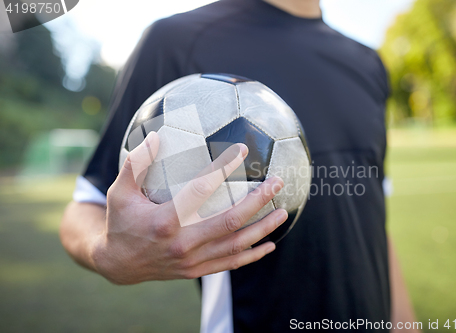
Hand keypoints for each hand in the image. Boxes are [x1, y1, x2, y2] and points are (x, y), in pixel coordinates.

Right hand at [91, 132, 286, 284]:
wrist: (118, 264)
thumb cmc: (121, 223)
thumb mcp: (121, 193)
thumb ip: (136, 164)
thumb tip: (154, 136)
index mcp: (166, 220)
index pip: (201, 189)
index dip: (223, 168)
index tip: (241, 151)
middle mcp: (183, 243)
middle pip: (230, 221)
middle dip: (257, 201)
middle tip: (276, 183)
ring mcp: (192, 260)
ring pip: (236, 244)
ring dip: (262, 228)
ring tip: (282, 212)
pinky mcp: (196, 270)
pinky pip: (230, 263)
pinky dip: (252, 255)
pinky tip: (269, 245)